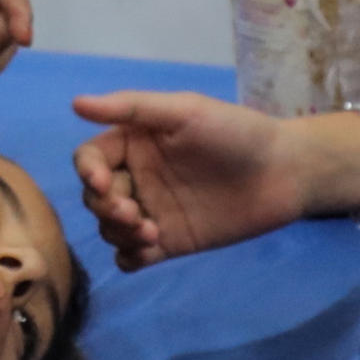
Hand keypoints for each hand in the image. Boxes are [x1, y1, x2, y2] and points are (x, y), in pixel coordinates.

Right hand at [71, 89, 320, 268]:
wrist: (283, 171)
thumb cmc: (235, 132)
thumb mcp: (184, 110)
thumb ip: (131, 108)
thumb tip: (76, 103)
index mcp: (134, 142)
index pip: (89, 158)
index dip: (87, 172)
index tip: (102, 184)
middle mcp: (137, 177)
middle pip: (94, 198)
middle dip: (105, 208)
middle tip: (135, 214)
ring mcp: (152, 211)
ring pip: (109, 229)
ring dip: (118, 233)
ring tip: (151, 233)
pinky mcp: (170, 242)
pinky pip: (132, 257)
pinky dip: (130, 257)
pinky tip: (149, 250)